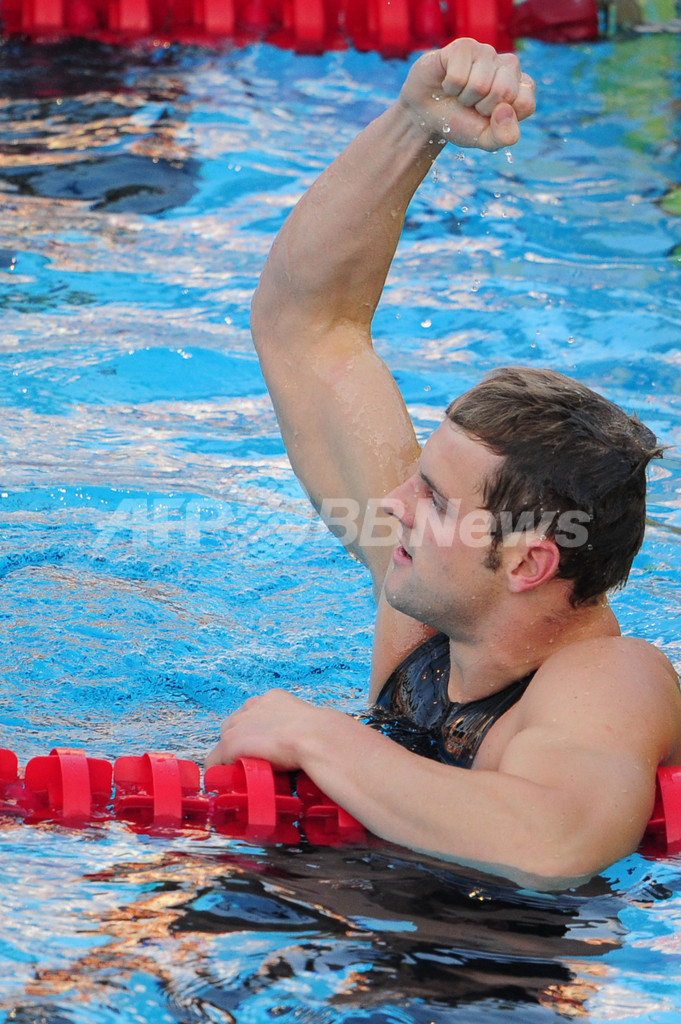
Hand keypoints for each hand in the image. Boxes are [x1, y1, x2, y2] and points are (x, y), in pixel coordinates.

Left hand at [205, 689, 331, 770]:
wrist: (315, 737)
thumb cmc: (322, 735)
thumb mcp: (310, 725)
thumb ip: (300, 729)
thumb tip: (310, 745)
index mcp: (273, 698)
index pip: (254, 715)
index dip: (257, 734)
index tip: (264, 748)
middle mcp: (253, 706)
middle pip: (235, 726)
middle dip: (242, 742)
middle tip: (254, 761)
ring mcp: (239, 724)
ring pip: (225, 742)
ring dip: (231, 756)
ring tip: (242, 773)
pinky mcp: (231, 743)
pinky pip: (215, 759)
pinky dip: (219, 771)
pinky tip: (227, 783)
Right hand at [399, 37, 535, 151]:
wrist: (427, 113)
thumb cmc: (460, 122)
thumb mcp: (484, 139)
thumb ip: (504, 136)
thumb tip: (505, 110)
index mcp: (521, 88)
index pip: (526, 103)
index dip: (502, 118)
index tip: (488, 117)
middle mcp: (509, 66)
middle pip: (505, 91)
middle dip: (482, 107)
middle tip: (473, 105)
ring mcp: (487, 52)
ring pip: (480, 84)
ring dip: (464, 97)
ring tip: (460, 94)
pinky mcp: (465, 46)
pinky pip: (459, 76)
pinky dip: (450, 87)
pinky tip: (449, 82)